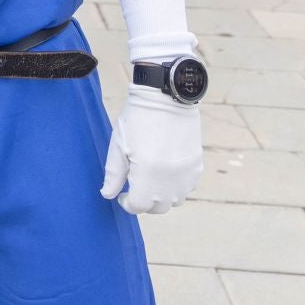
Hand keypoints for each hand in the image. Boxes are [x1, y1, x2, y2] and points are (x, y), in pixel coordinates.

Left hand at [100, 86, 202, 214]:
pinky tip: (167, 173)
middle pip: (157, 207)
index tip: (122, 195)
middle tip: (135, 187)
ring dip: (161, 196)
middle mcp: (170, 179)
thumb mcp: (118, 145)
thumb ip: (114, 174)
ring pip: (174, 200)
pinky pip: (188, 188)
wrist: (166, 97)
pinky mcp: (197, 165)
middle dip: (144, 202)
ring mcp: (186, 174)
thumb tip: (108, 195)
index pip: (139, 206)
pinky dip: (177, 187)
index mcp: (147, 174)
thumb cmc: (137, 119)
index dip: (127, 204)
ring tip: (151, 180)